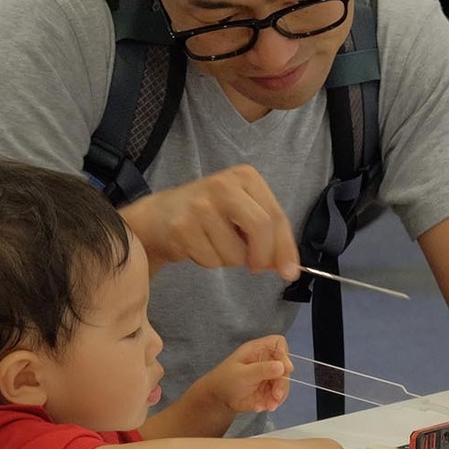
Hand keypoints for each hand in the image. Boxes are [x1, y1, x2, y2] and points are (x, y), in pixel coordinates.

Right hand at [126, 165, 299, 276]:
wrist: (159, 216)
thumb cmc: (207, 214)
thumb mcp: (241, 213)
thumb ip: (266, 235)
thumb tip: (286, 267)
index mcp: (245, 177)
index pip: (276, 215)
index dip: (285, 248)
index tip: (290, 271)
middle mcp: (223, 185)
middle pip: (260, 228)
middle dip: (262, 256)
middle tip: (255, 267)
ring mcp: (200, 205)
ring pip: (235, 252)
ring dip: (228, 259)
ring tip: (213, 243)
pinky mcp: (182, 227)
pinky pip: (211, 260)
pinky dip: (208, 261)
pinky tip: (197, 246)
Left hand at [200, 335, 291, 415]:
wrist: (219, 398)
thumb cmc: (226, 380)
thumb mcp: (242, 374)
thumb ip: (262, 370)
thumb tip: (282, 366)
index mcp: (257, 350)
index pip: (278, 343)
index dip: (283, 354)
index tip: (283, 368)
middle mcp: (266, 361)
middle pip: (285, 366)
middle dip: (282, 382)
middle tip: (276, 395)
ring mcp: (269, 375)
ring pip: (283, 383)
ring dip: (279, 396)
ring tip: (269, 406)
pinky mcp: (269, 389)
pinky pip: (278, 395)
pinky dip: (273, 402)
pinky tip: (261, 407)